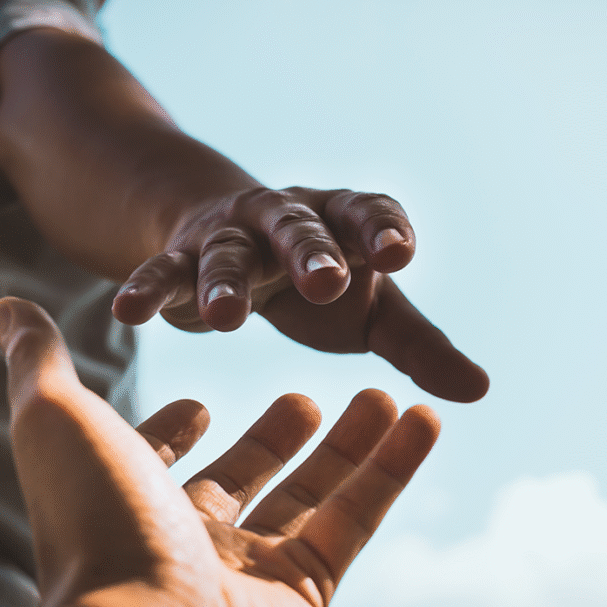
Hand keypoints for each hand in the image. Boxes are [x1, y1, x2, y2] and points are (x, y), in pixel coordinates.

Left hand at [0, 296, 440, 606]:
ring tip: (384, 394)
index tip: (200, 404)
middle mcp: (186, 540)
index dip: (174, 434)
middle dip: (275, 438)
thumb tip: (5, 304)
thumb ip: (39, 362)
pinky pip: (356, 521)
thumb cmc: (97, 522)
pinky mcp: (306, 592)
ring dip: (351, 445)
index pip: (154, 463)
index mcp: (128, 502)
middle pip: (244, 478)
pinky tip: (423, 418)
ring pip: (312, 497)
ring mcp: (248, 571)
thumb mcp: (58, 420)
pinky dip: (393, 469)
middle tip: (306, 397)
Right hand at [112, 186, 488, 401]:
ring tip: (225, 320)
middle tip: (327, 282)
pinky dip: (146, 289)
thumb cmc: (320, 281)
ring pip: (227, 254)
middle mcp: (287, 220)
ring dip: (225, 281)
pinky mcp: (182, 258)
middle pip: (300, 229)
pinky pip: (162, 272)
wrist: (234, 239)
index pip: (367, 214)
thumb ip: (420, 346)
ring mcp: (231, 236)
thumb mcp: (373, 311)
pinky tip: (126, 310)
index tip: (399, 253)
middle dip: (312, 253)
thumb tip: (480, 391)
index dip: (382, 230)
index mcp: (343, 223)